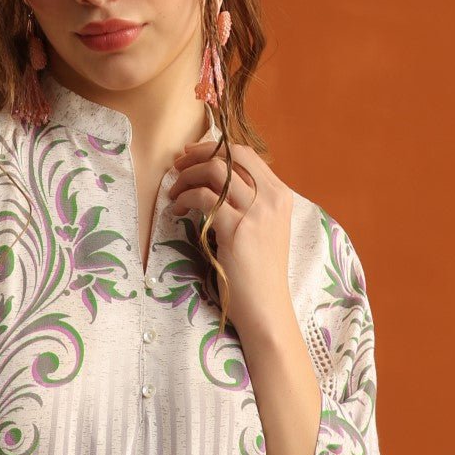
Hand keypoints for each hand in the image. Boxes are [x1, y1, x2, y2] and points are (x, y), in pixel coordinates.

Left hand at [170, 139, 294, 340]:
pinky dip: (185, 199)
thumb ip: (249, 203)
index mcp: (280, 195)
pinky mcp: (236, 229)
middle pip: (229, 157)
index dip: (215, 149)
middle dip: (197, 155)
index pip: (245, 155)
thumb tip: (214, 181)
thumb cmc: (260, 272)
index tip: (192, 155)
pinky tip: (178, 210)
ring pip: (214, 172)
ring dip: (187, 177)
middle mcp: (271, 199)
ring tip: (174, 192)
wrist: (266, 306)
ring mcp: (255, 213)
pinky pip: (203, 198)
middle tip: (177, 166)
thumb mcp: (263, 229)